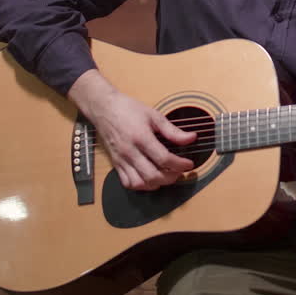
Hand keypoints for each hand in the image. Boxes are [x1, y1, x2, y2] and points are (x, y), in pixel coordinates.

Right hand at [69, 70, 195, 190]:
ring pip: (140, 183)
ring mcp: (121, 160)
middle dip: (171, 177)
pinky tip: (150, 179)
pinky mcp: (116, 164)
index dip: (180, 164)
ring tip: (167, 176)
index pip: (164, 159)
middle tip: (180, 172)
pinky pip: (128, 183)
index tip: (189, 164)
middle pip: (153, 175)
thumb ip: (173, 130)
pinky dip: (141, 185)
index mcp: (141, 137)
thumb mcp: (154, 115)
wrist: (104, 108)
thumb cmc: (128, 109)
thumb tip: (192, 138)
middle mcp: (130, 151)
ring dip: (157, 184)